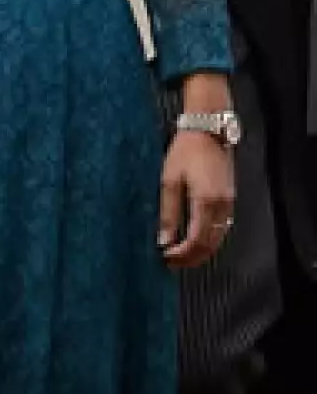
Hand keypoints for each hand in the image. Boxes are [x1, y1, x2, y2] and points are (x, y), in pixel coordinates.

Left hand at [159, 132, 235, 268]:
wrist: (208, 131)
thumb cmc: (185, 152)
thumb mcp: (169, 181)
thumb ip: (168, 213)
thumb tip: (164, 241)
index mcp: (206, 202)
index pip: (196, 240)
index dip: (182, 254)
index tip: (166, 258)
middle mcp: (222, 206)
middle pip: (210, 245)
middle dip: (191, 258)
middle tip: (171, 263)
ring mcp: (229, 203)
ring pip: (218, 238)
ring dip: (201, 251)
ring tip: (180, 256)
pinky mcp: (230, 199)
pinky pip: (222, 228)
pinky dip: (209, 240)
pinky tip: (194, 241)